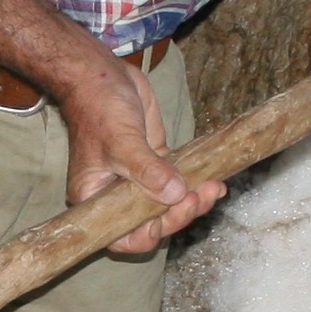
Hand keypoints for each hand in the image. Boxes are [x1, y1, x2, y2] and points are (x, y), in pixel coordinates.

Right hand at [61, 58, 219, 255]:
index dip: (145, 235)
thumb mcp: (121, 142)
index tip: (164, 220)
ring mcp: (138, 181)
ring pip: (168, 204)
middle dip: (177, 215)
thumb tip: (174, 195)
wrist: (102, 75)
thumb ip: (147, 171)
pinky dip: (196, 184)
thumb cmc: (99, 108)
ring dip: (193, 201)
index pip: (121, 235)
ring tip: (213, 189)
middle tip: (196, 198)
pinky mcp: (156, 164)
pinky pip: (178, 183)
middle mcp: (115, 195)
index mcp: (96, 198)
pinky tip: (215, 182)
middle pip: (151, 222)